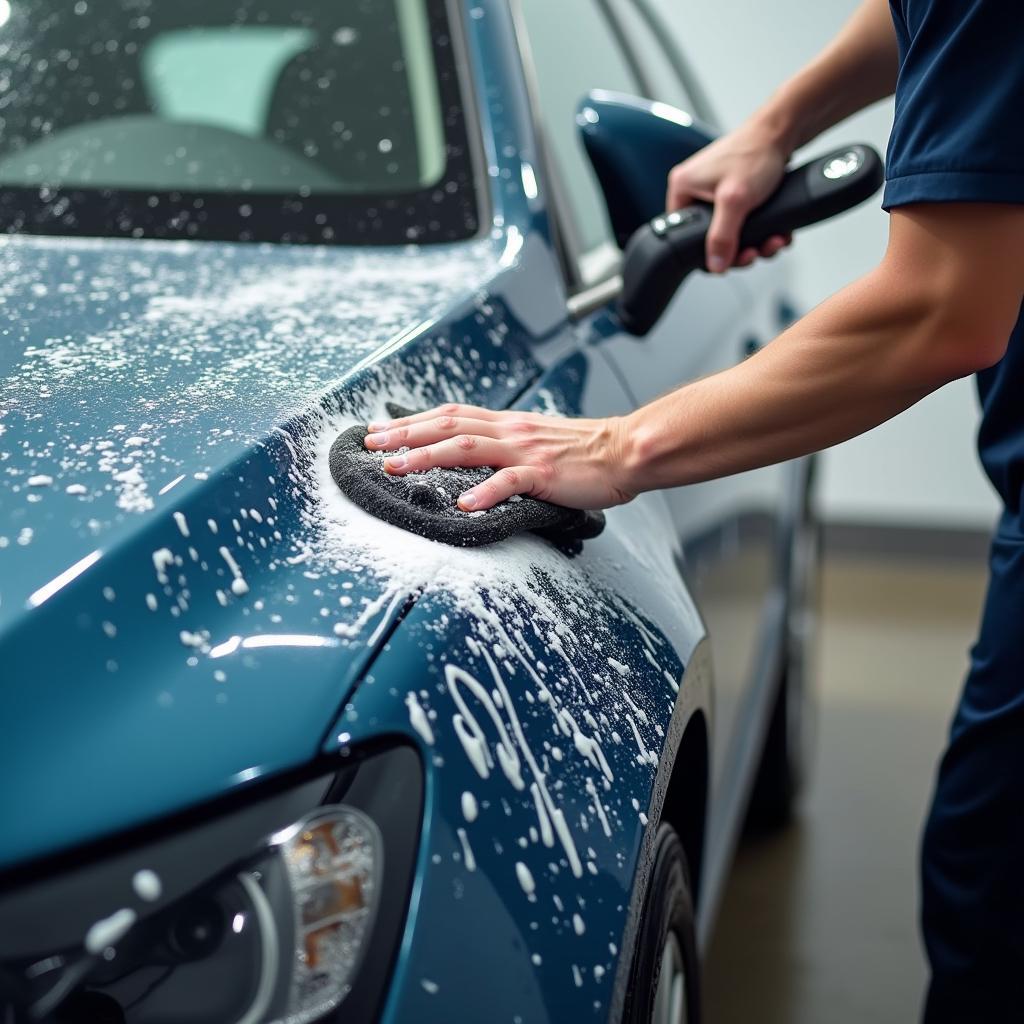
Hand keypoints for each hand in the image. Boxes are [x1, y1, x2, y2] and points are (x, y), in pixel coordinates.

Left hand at [363, 404, 634, 511]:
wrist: (626, 450)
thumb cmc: (585, 451)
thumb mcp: (537, 440)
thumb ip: (506, 445)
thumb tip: (474, 455)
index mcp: (507, 423)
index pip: (450, 415)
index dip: (412, 420)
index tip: (380, 429)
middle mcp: (510, 431)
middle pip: (448, 426)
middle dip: (405, 434)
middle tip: (370, 445)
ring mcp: (526, 451)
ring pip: (467, 448)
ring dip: (427, 456)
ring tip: (397, 469)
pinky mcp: (545, 475)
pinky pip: (509, 482)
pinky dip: (484, 492)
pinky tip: (463, 505)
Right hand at [666, 119, 792, 271]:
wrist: (782, 132)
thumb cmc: (755, 152)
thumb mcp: (735, 200)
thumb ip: (722, 236)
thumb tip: (715, 265)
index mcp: (682, 189)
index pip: (683, 236)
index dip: (707, 254)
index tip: (731, 259)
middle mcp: (696, 191)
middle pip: (711, 239)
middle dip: (739, 250)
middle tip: (755, 251)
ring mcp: (715, 193)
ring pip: (731, 234)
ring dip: (755, 243)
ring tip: (772, 240)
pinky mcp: (734, 194)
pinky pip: (743, 224)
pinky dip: (761, 231)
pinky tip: (775, 231)